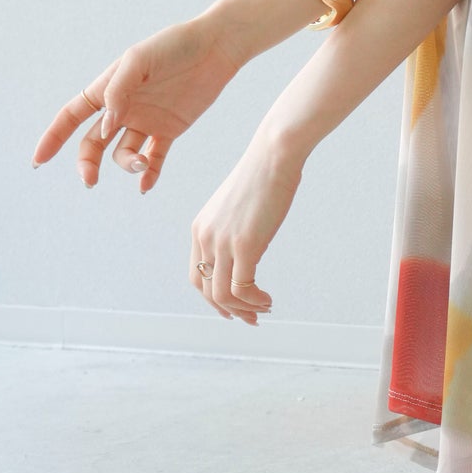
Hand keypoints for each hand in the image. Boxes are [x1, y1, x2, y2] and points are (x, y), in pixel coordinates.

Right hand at [32, 15, 242, 192]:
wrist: (216, 47)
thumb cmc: (173, 46)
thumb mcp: (139, 60)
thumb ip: (117, 92)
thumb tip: (104, 128)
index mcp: (107, 88)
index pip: (71, 116)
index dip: (53, 137)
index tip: (38, 161)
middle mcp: (122, 108)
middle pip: (93, 143)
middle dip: (87, 163)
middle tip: (90, 180)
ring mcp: (146, 120)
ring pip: (123, 153)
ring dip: (127, 164)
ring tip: (140, 163)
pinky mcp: (170, 129)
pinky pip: (155, 158)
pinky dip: (148, 174)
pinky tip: (146, 185)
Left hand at [190, 129, 300, 323]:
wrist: (274, 155)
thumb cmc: (264, 175)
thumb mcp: (238, 206)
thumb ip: (234, 227)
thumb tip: (248, 246)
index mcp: (200, 228)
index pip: (197, 275)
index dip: (213, 297)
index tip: (234, 307)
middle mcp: (206, 237)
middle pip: (207, 290)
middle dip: (229, 310)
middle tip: (252, 317)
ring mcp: (223, 242)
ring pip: (223, 295)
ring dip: (244, 309)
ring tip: (264, 309)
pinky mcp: (244, 245)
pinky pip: (243, 288)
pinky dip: (255, 300)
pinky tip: (268, 299)